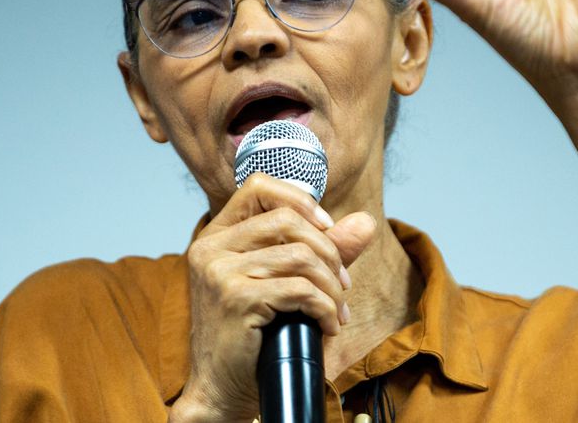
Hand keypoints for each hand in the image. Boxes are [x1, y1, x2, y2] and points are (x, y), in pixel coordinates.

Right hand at [170, 175, 375, 421]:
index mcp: (216, 236)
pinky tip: (328, 326)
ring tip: (337, 310)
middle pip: (286, 219)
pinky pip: (300, 289)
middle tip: (343, 284)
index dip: (300, 200)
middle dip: (328, 251)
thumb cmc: (252, 337)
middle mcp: (210, 248)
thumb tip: (366, 221)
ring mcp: (219, 272)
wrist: (223, 389)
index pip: (257, 187)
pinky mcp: (235, 298)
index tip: (327, 228)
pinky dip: (326, 308)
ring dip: (331, 287)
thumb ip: (322, 250)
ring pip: (299, 256)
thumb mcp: (285, 284)